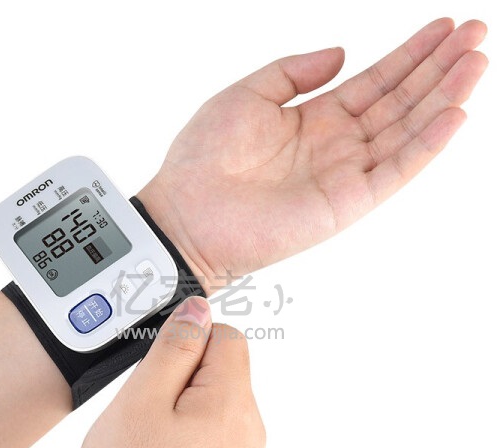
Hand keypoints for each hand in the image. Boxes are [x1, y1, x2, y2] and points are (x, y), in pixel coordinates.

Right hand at [76, 297, 264, 447]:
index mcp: (234, 405)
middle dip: (185, 374)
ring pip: (217, 397)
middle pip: (224, 367)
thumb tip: (199, 308)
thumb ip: (176, 345)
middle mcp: (250, 429)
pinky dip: (191, 427)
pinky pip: (216, 427)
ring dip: (185, 401)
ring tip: (153, 435)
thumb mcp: (143, 396)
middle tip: (150, 409)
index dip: (190, 342)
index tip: (161, 371)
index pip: (227, 337)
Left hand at [138, 19, 487, 291]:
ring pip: (405, 133)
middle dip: (438, 68)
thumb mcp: (248, 94)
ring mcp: (343, 175)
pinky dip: (425, 146)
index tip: (445, 27)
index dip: (409, 55)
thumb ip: (294, 71)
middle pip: (399, 102)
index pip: (374, 82)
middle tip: (477, 34)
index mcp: (314, 118)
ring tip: (476, 64)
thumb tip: (343, 53)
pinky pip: (394, 173)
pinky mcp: (345, 204)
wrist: (185, 212)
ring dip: (443, 99)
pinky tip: (454, 114)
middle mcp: (335, 145)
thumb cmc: (204, 156)